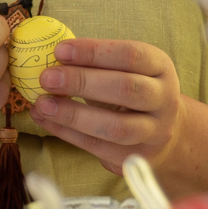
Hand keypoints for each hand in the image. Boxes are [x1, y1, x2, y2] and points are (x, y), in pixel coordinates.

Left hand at [26, 38, 184, 173]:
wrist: (160, 133)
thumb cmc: (131, 92)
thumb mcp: (124, 70)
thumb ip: (95, 63)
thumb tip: (51, 58)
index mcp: (160, 67)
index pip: (131, 55)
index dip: (94, 52)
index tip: (60, 51)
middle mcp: (164, 99)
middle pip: (126, 89)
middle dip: (82, 82)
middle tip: (47, 78)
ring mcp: (154, 132)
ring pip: (116, 126)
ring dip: (74, 115)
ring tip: (43, 104)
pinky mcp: (137, 158)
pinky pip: (98, 147)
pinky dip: (67, 133)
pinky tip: (45, 120)